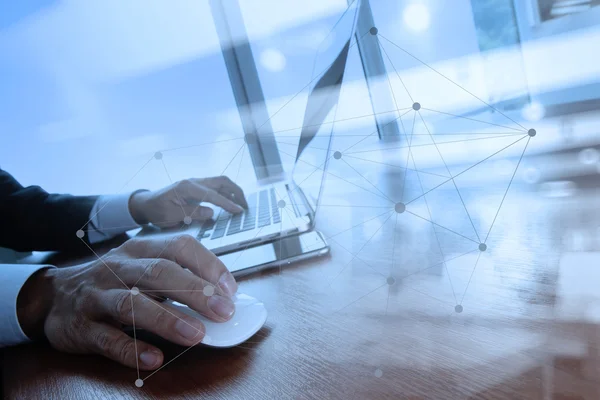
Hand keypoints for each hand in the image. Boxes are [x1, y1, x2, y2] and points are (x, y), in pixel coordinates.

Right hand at [16, 235, 237, 369]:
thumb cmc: (113, 281)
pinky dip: (132, 349)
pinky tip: (154, 359)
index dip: (208, 265)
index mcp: (140, 249)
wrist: (53, 295)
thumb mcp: (141, 268)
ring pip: (132, 303)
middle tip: (223, 312)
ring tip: (195, 335)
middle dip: (195, 292)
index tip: (230, 289)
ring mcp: (97, 295)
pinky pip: (107, 339)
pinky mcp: (81, 326)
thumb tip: (222, 298)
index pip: (179, 246)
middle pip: (159, 272)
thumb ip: (177, 277)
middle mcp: (118, 267)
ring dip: (167, 320)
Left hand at [129, 176, 247, 227]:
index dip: (227, 203)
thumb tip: (211, 212)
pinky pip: (216, 188)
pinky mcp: (198, 187)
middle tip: (246, 206)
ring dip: (234, 192)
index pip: (212, 194)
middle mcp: (194, 181)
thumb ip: (191, 213)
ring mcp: (196, 183)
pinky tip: (232, 203)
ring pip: (221, 183)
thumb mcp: (170, 215)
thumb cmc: (157, 211)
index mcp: (187, 187)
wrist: (147, 204)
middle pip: (222, 181)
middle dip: (236, 192)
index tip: (239, 211)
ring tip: (242, 205)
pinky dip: (227, 194)